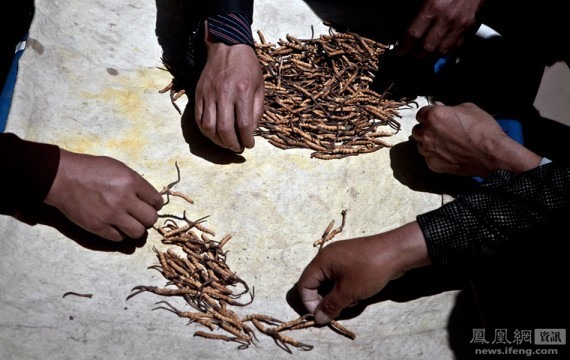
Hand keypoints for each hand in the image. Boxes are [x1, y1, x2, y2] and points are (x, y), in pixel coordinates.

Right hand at [44, 150, 163, 240]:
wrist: (62, 178)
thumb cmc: (91, 169)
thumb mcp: (119, 168)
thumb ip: (135, 182)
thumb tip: (148, 197)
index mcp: (131, 181)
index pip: (156, 200)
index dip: (154, 203)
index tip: (149, 204)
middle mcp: (124, 199)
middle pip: (151, 218)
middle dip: (148, 217)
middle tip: (140, 214)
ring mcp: (111, 215)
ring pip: (138, 232)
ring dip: (136, 228)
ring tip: (129, 222)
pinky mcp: (98, 227)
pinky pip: (119, 238)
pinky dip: (120, 233)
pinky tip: (115, 226)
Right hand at [194, 28, 263, 152]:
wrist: (227, 46)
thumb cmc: (247, 66)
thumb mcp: (260, 86)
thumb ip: (257, 110)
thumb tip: (250, 131)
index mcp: (242, 92)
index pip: (243, 125)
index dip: (247, 140)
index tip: (249, 145)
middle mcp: (223, 94)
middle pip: (224, 129)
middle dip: (232, 144)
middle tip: (238, 148)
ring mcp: (208, 95)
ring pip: (209, 127)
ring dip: (218, 141)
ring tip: (226, 144)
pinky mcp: (199, 94)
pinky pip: (199, 118)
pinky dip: (206, 131)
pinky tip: (214, 135)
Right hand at [298, 222, 429, 323]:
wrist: (396, 252)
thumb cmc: (369, 271)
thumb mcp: (349, 292)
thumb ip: (331, 306)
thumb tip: (318, 319)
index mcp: (322, 261)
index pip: (304, 284)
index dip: (309, 302)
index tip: (321, 316)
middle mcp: (328, 257)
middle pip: (315, 282)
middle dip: (323, 300)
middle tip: (336, 311)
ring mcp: (340, 257)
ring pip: (329, 282)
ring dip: (335, 295)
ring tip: (350, 302)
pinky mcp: (351, 260)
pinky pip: (340, 277)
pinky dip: (344, 288)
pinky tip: (357, 294)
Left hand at [397, 0, 483, 57]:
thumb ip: (418, 8)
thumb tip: (407, 22)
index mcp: (432, 7)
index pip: (413, 35)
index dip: (404, 46)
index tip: (400, 50)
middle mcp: (446, 18)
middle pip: (427, 47)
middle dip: (416, 54)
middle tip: (411, 54)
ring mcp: (459, 23)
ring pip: (442, 50)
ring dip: (431, 55)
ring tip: (424, 54)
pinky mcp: (469, 24)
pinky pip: (456, 44)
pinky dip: (447, 49)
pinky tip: (440, 47)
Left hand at [411, 102, 541, 176]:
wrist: (491, 155)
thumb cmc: (483, 130)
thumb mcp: (469, 109)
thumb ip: (449, 107)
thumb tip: (439, 106)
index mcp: (434, 116)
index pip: (420, 114)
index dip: (428, 116)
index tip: (433, 118)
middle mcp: (427, 133)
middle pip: (417, 130)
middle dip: (426, 130)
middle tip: (439, 132)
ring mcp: (429, 150)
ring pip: (421, 145)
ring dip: (429, 144)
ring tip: (444, 144)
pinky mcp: (433, 164)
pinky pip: (429, 158)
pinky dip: (435, 156)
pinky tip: (448, 154)